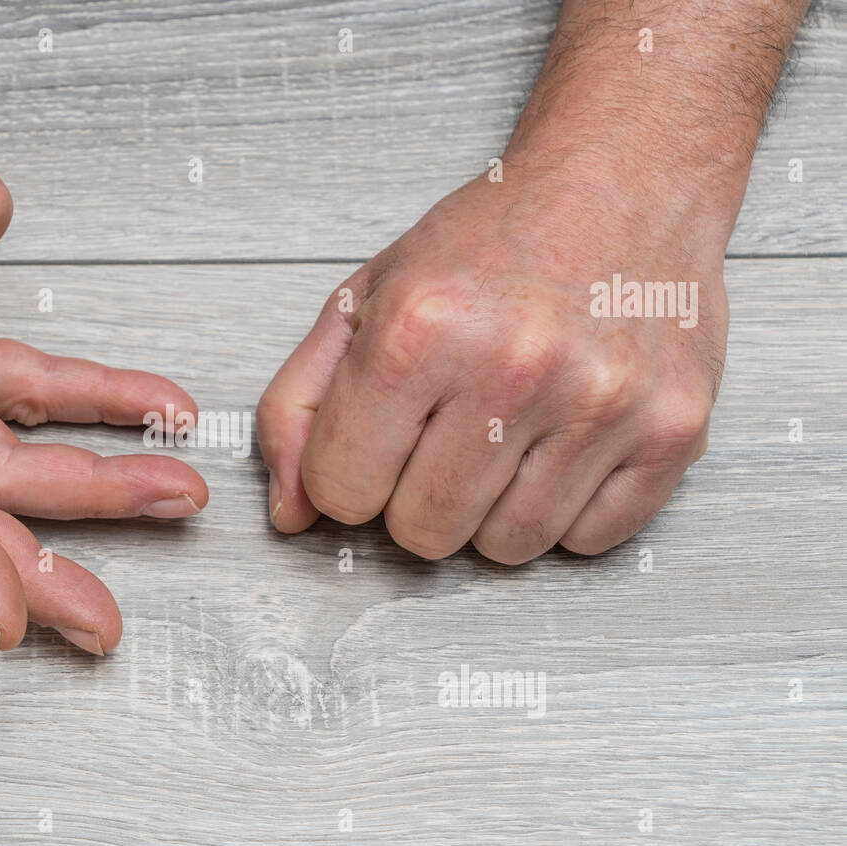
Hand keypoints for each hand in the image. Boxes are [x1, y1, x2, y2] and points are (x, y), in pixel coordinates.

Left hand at [257, 158, 725, 563]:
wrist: (622, 181)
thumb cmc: (490, 243)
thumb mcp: (362, 302)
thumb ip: (298, 409)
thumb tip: (290, 516)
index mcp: (419, 330)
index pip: (342, 492)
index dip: (349, 475)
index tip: (377, 440)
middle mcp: (514, 367)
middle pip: (423, 533)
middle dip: (417, 497)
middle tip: (444, 432)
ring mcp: (602, 403)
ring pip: (506, 548)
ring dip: (491, 508)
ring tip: (505, 433)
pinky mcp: (672, 430)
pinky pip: (588, 541)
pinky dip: (565, 510)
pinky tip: (561, 444)